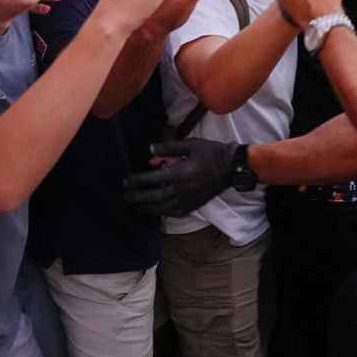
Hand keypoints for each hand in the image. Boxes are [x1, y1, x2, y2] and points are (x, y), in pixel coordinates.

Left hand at [122, 139, 240, 215]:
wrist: (230, 168)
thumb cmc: (211, 153)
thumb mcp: (191, 144)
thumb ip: (169, 147)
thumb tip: (150, 149)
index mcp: (179, 173)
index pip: (152, 179)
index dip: (137, 181)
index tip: (126, 182)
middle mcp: (181, 189)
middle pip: (154, 197)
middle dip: (138, 198)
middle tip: (126, 197)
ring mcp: (187, 200)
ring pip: (162, 207)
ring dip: (147, 207)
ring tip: (135, 206)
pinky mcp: (193, 206)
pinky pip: (173, 212)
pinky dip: (162, 212)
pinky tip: (155, 210)